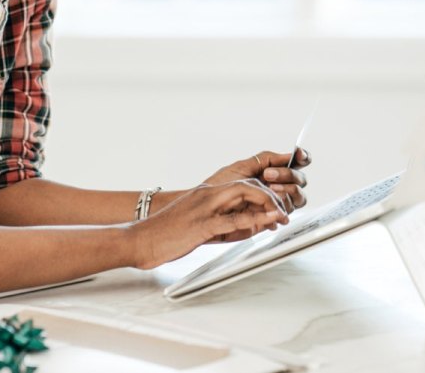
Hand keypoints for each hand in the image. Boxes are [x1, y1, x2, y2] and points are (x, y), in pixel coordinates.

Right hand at [128, 180, 288, 269]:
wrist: (141, 240)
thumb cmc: (167, 235)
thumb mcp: (201, 227)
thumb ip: (225, 225)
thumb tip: (250, 229)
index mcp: (206, 194)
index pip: (242, 185)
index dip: (263, 194)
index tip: (276, 208)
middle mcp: (207, 195)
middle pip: (247, 184)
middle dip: (270, 195)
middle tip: (283, 211)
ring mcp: (204, 207)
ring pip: (244, 193)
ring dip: (267, 203)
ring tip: (281, 216)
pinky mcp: (202, 223)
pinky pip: (233, 218)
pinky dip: (253, 219)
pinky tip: (266, 223)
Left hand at [202, 148, 310, 213]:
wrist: (207, 210)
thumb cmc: (220, 188)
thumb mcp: (241, 168)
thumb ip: (265, 159)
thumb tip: (287, 154)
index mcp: (273, 172)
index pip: (296, 163)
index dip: (302, 158)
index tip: (298, 156)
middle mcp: (279, 187)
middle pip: (300, 180)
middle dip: (288, 175)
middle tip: (268, 175)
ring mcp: (277, 203)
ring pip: (298, 196)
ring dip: (287, 190)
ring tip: (270, 188)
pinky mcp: (273, 218)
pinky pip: (287, 212)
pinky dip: (281, 207)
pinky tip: (270, 204)